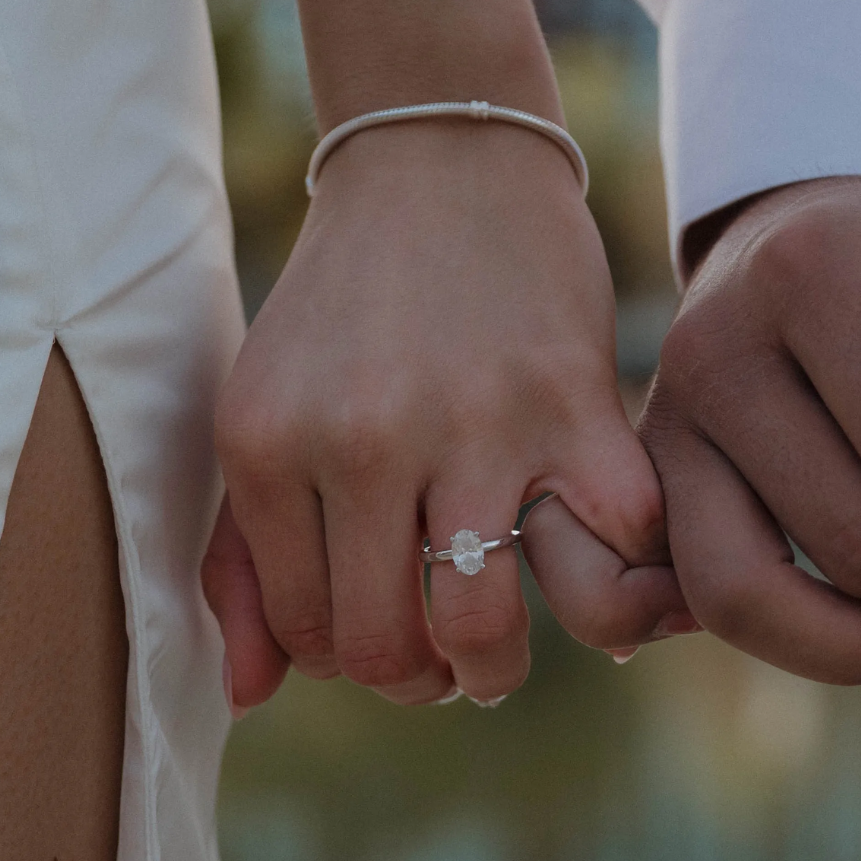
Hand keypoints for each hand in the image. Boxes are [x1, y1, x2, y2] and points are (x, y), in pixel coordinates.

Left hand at [204, 120, 689, 712]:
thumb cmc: (347, 304)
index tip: (376, 628)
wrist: (440, 160)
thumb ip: (240, 559)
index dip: (343, 655)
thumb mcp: (263, 414)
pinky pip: (616, 551)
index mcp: (266, 442)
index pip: (302, 631)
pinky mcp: (575, 403)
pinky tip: (590, 569)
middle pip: (382, 649)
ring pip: (480, 628)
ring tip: (491, 651)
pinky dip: (621, 584)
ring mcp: (474, 424)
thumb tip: (252, 700)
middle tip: (436, 656)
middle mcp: (360, 440)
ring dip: (489, 667)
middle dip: (414, 679)